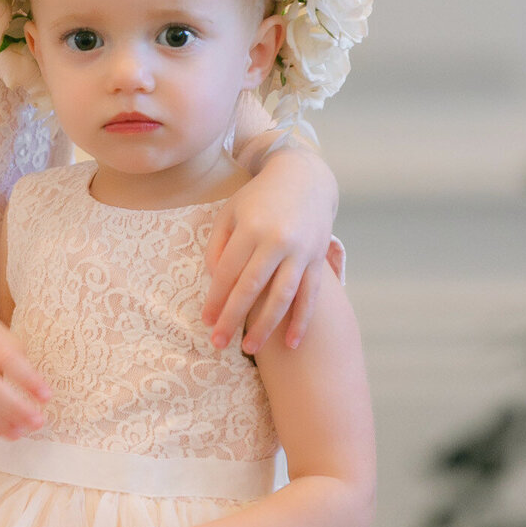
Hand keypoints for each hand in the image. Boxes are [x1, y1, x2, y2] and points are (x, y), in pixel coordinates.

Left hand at [202, 150, 336, 353]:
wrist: (305, 178)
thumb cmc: (259, 198)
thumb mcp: (230, 211)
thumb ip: (218, 245)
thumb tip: (213, 280)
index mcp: (250, 227)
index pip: (227, 271)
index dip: (216, 298)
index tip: (206, 320)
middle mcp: (276, 240)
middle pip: (251, 288)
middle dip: (233, 318)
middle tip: (218, 342)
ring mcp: (301, 251)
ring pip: (282, 296)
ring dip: (266, 326)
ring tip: (250, 348)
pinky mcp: (318, 258)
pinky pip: (310, 295)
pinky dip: (302, 321)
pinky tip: (293, 343)